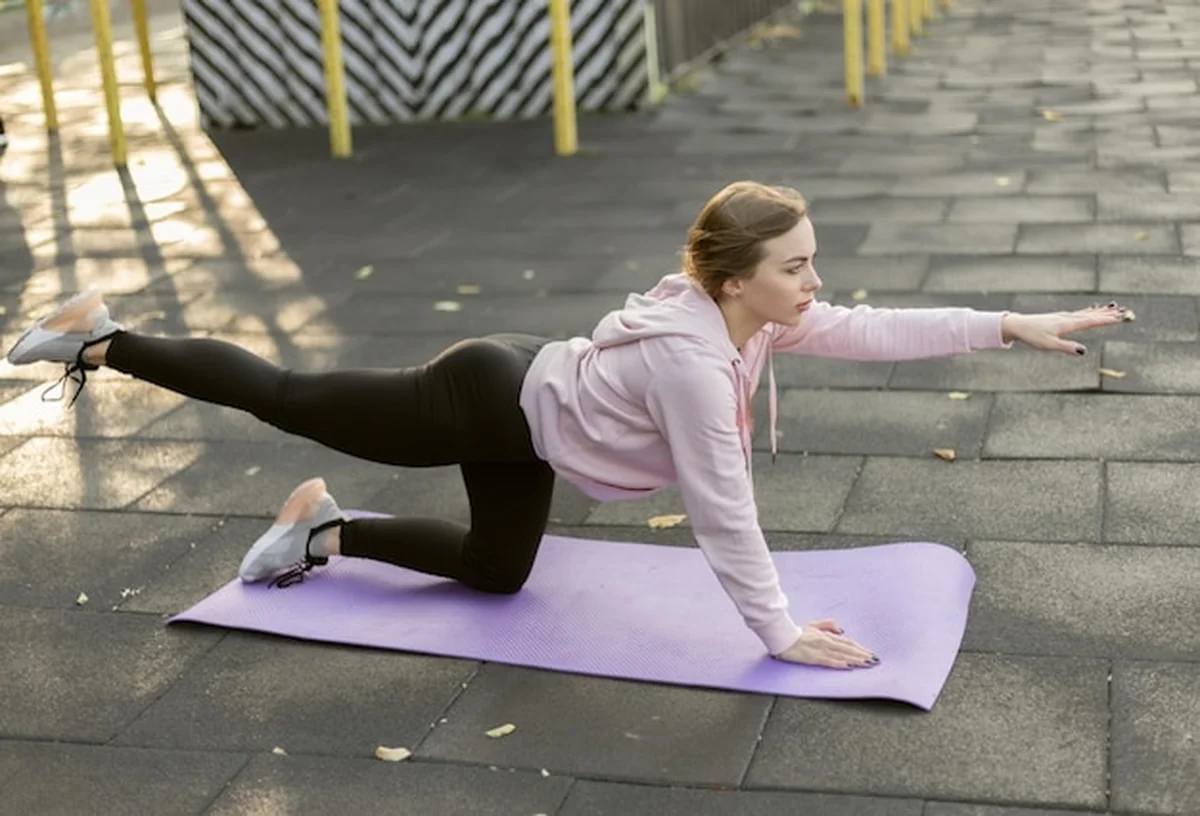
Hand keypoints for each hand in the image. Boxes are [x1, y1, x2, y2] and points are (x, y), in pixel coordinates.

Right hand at [775, 619, 878, 668]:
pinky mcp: (813, 657)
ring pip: (842, 655)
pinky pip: (830, 661)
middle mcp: (826, 642)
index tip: (870, 654)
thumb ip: (828, 625)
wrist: (781, 636)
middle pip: (848, 649)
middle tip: (875, 661)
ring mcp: (820, 650)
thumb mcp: (813, 624)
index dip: (860, 648)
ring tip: (867, 664)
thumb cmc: (795, 632)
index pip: (848, 642)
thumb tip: (842, 630)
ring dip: (856, 660)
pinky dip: (841, 663)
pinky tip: (849, 666)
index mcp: (827, 635)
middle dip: (863, 655)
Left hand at [1000, 302, 1127, 354]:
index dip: (1106, 320)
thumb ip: (1066, 348)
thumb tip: (1083, 352)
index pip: (1091, 321)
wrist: (1017, 325)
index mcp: (1067, 324)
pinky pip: (1079, 314)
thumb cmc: (1032, 336)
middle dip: (1108, 315)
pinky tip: (1092, 311)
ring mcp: (1064, 317)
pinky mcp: (1060, 318)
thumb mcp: (1048, 345)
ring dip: (1101, 312)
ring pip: (1087, 313)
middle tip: (1125, 312)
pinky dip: (1089, 312)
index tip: (1120, 318)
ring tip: (1114, 309)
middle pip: (1092, 316)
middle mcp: (1068, 318)